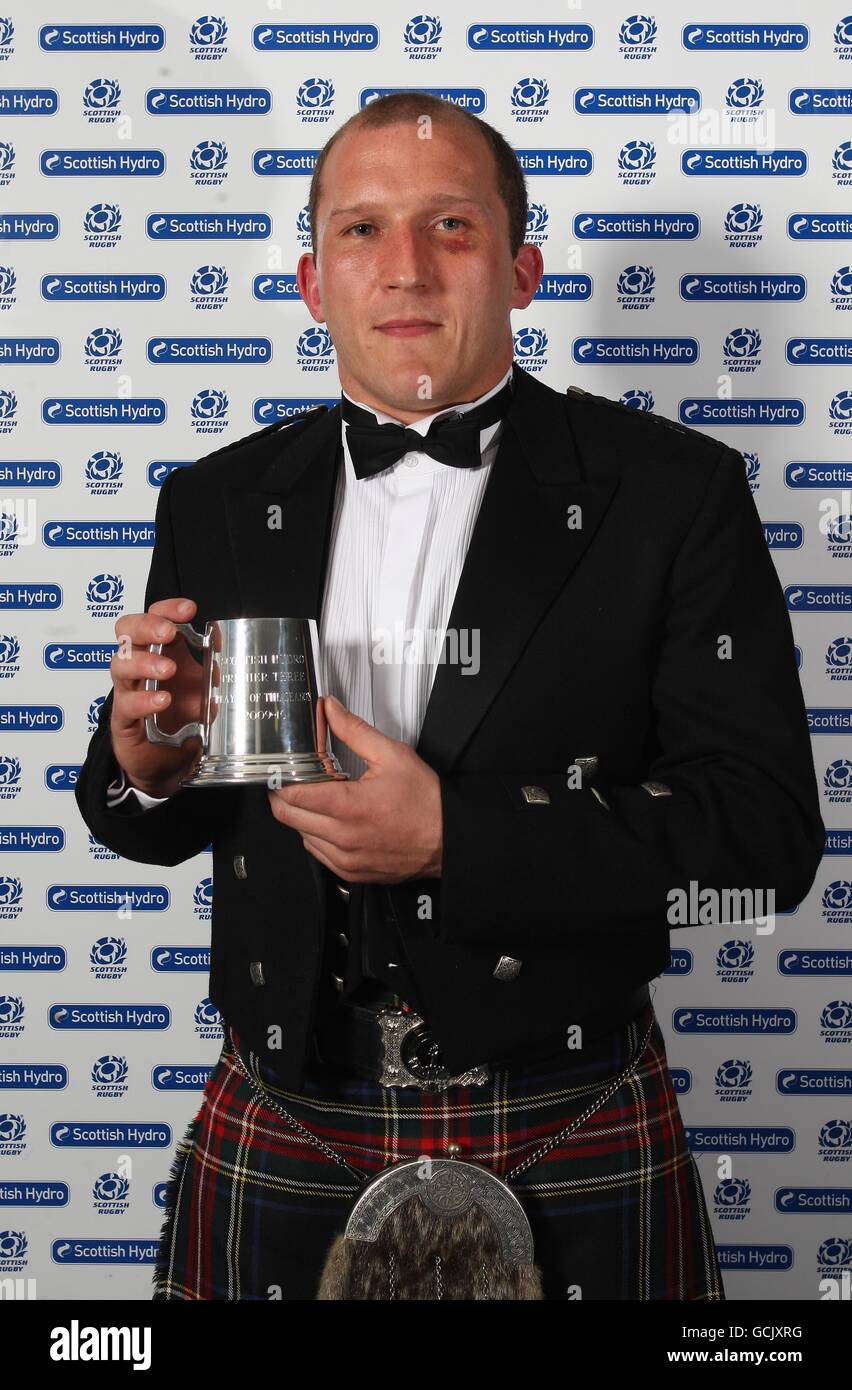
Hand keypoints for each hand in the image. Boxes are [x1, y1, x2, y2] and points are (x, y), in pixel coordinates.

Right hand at [109, 597, 204, 798]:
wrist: (171, 762)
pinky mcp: (123, 720)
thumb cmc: (182, 720)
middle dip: (147, 626)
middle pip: (127, 631)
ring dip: (145, 662)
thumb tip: (225, 650)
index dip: (167, 608)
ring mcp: (128, 691)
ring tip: (167, 670)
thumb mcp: (205, 690)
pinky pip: (125, 704)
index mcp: (161, 652)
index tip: (188, 609)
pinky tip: (162, 700)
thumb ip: (213, 670)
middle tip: (169, 632)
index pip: (154, 617)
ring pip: (120, 664)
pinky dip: (144, 700)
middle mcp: (140, 667)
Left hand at [267, 695, 442, 882]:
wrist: (449, 839)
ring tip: (324, 800)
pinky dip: (318, 836)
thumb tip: (332, 711)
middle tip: (297, 781)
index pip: (291, 794)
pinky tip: (334, 821)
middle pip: (288, 817)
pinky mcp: (351, 872)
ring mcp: (346, 859)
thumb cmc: (427, 802)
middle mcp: (343, 838)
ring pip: (301, 836)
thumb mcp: (392, 755)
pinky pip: (318, 854)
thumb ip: (355, 730)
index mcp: (349, 807)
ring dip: (303, 816)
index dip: (283, 778)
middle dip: (286, 795)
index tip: (286, 769)